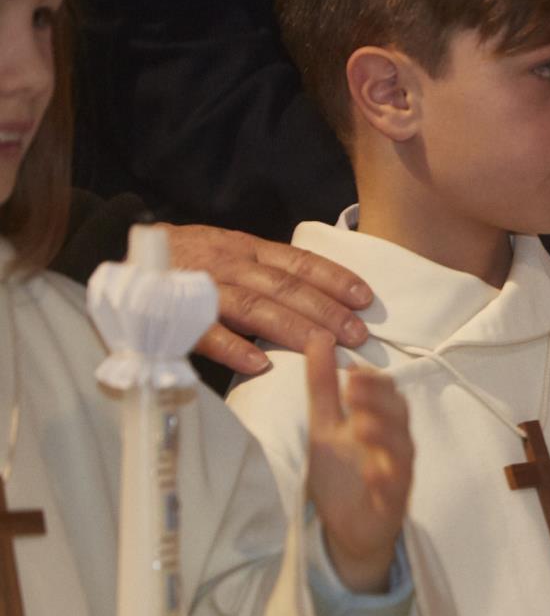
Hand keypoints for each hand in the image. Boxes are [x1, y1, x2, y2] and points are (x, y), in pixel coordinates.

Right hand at [162, 224, 370, 375]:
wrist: (117, 255)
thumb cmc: (187, 261)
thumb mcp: (229, 253)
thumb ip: (267, 271)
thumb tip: (321, 293)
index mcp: (245, 250)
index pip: (298, 262)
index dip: (333, 278)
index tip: (366, 298)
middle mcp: (228, 265)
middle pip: (284, 287)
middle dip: (325, 310)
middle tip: (358, 335)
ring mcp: (200, 288)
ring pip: (254, 307)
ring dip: (293, 328)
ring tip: (325, 349)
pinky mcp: (171, 314)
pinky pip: (205, 331)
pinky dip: (232, 347)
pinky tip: (259, 364)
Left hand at [303, 333, 411, 592]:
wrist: (347, 529)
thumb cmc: (343, 473)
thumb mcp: (324, 425)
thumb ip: (323, 385)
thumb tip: (319, 338)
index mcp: (381, 423)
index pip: (387, 393)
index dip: (374, 381)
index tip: (351, 370)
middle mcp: (394, 445)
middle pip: (399, 416)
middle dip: (379, 401)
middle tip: (354, 387)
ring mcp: (396, 474)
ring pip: (402, 450)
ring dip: (384, 435)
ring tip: (360, 425)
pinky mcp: (391, 504)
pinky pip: (394, 490)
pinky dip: (385, 479)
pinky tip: (372, 471)